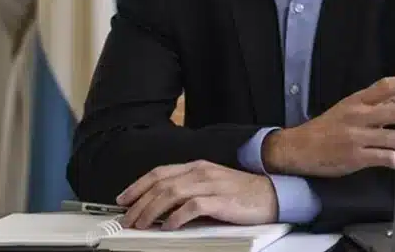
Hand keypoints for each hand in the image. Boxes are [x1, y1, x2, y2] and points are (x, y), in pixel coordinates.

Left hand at [115, 160, 277, 229]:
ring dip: (152, 210)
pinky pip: (192, 206)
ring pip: (171, 193)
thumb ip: (188, 192)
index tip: (123, 199)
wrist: (272, 194)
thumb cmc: (241, 194)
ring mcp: (210, 184)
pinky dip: (176, 217)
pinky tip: (168, 226)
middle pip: (160, 184)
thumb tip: (162, 207)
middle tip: (127, 219)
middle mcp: (200, 172)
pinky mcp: (220, 200)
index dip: (138, 185)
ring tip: (141, 225)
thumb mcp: (211, 186)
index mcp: (196, 167)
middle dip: (139, 202)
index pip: (159, 172)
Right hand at [263, 70, 394, 177]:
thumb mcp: (352, 105)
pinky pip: (384, 158)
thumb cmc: (329, 126)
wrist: (299, 147)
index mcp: (357, 101)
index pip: (385, 86)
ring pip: (394, 137)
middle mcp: (358, 116)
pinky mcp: (355, 157)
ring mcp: (357, 137)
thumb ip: (381, 94)